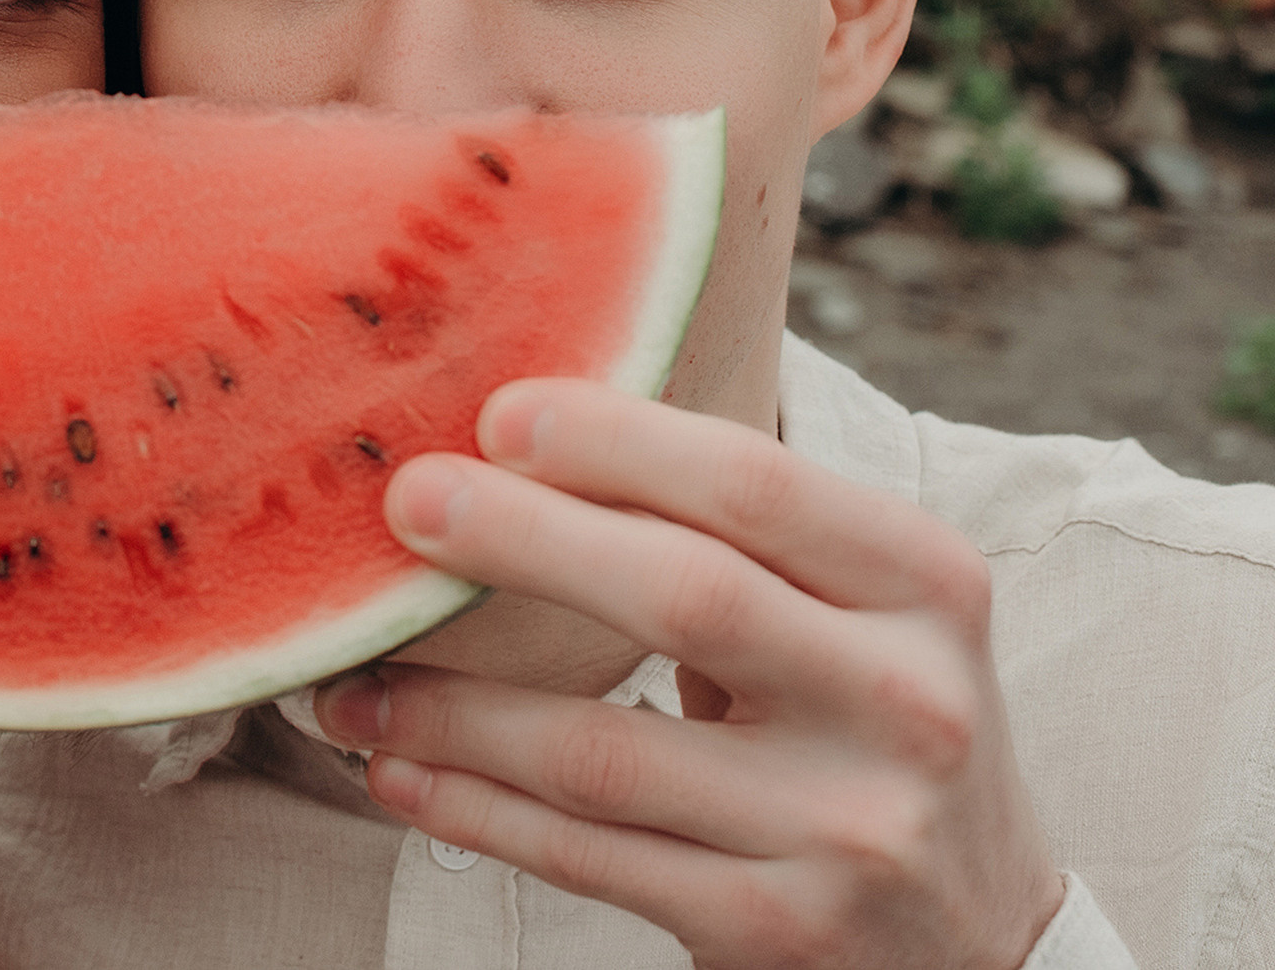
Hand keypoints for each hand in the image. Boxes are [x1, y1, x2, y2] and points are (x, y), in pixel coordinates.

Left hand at [318, 379, 1064, 969]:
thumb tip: (514, 441)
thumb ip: (741, 539)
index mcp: (928, 587)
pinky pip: (586, 857)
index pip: (756, 485)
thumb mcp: (865, 619)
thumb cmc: (870, 731)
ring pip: (602, 752)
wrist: (983, 948)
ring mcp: (846, 830)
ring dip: (451, 712)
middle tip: (405, 502)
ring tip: (347, 685)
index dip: (615, 440)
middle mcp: (907, 704)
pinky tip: (399, 771)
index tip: (497, 413)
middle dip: (521, 539)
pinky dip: (473, 809)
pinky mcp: (778, 931)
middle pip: (682, 595)